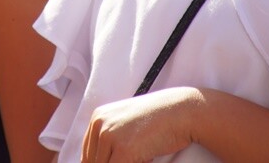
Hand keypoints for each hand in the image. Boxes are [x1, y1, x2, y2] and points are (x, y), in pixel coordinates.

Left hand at [81, 87, 201, 162]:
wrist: (182, 110)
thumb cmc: (158, 120)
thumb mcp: (126, 124)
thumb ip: (110, 140)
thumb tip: (95, 161)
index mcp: (97, 117)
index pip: (87, 155)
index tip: (120, 161)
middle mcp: (99, 124)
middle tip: (135, 156)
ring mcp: (109, 136)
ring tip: (143, 154)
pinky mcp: (123, 150)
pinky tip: (147, 159)